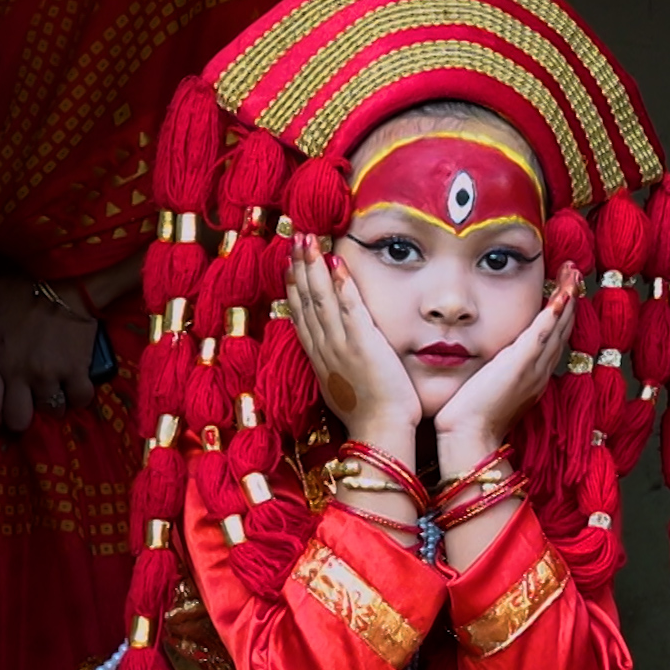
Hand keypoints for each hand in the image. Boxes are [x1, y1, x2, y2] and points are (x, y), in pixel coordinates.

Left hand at [0, 276, 99, 431]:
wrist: (67, 281)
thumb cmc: (26, 287)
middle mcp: (20, 374)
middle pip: (19, 420)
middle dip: (21, 419)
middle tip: (27, 409)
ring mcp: (50, 375)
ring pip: (52, 412)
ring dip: (53, 406)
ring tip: (54, 394)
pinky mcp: (77, 371)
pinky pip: (81, 399)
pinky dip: (79, 397)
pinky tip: (77, 388)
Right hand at [286, 233, 419, 450]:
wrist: (379, 431)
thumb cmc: (368, 413)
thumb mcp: (342, 385)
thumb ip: (337, 363)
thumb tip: (334, 350)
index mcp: (318, 357)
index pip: (301, 313)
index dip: (294, 285)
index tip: (289, 262)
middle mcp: (324, 347)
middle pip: (306, 300)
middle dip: (299, 266)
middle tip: (294, 237)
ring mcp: (341, 345)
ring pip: (321, 298)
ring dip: (313, 266)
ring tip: (307, 239)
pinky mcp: (363, 344)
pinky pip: (349, 308)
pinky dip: (341, 283)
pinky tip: (336, 260)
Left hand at [433, 265, 578, 472]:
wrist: (468, 437)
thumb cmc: (469, 417)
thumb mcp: (486, 386)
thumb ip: (491, 368)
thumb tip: (483, 356)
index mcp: (532, 376)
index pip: (552, 338)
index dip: (561, 312)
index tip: (564, 288)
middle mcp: (539, 371)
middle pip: (562, 328)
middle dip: (570, 298)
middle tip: (574, 272)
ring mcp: (534, 367)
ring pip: (558, 326)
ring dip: (568, 297)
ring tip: (572, 273)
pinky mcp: (522, 363)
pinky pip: (544, 332)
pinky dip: (556, 311)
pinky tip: (563, 292)